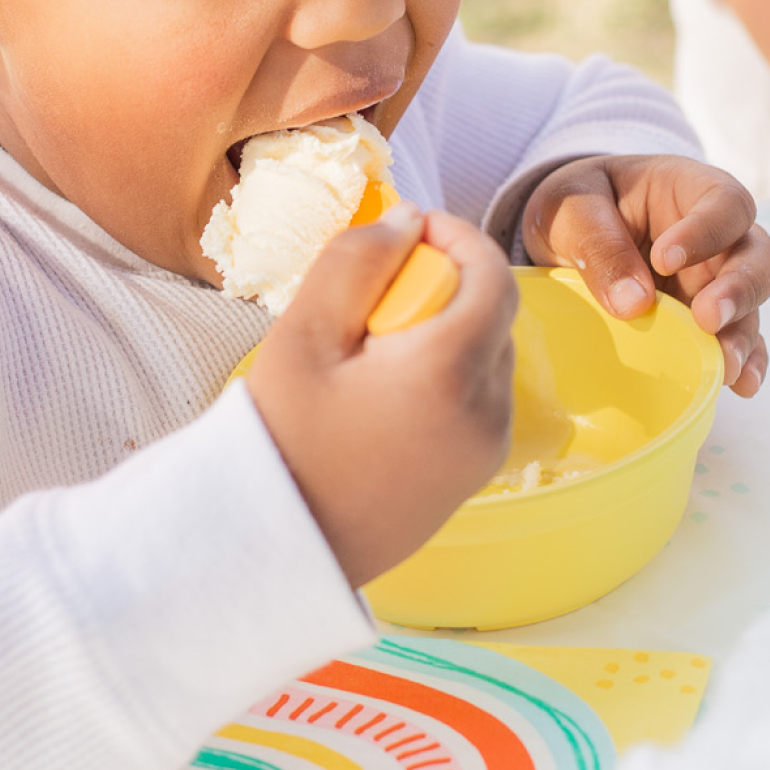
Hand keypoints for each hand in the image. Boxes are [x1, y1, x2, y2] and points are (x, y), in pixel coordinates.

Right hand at [246, 204, 517, 586]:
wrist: (276, 548)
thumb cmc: (280, 439)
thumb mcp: (303, 334)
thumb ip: (357, 261)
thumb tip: (407, 221)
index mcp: (450, 370)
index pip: (493, 275)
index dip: (457, 237)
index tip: (409, 230)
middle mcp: (487, 412)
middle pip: (492, 315)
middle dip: (445, 285)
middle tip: (374, 294)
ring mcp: (485, 450)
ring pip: (487, 357)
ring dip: (446, 332)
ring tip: (371, 350)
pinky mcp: (474, 477)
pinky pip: (478, 401)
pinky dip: (445, 376)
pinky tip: (382, 394)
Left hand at [522, 156, 769, 396]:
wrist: (564, 235)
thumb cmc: (576, 206)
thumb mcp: (570, 207)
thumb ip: (597, 243)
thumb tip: (634, 304)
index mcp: (689, 190)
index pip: (724, 202)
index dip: (706, 230)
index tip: (664, 258)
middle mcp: (716, 237)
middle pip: (757, 256)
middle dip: (740, 288)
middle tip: (708, 317)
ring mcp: (715, 281)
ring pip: (751, 305)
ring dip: (741, 336)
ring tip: (725, 366)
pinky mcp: (706, 321)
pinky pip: (737, 340)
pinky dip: (744, 362)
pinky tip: (740, 387)